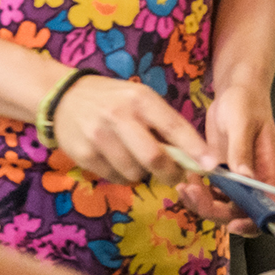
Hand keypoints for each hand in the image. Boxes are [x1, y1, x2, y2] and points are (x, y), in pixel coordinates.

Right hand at [50, 75, 216, 184]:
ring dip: (141, 173)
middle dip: (170, 173)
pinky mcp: (83, 154)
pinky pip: (114, 178)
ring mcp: (98, 136)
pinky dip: (121, 175)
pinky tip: (114, 159)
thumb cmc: (112, 99)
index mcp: (139, 99)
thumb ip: (163, 124)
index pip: (174, 127)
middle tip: (174, 176)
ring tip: (133, 157)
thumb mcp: (138, 99)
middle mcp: (119, 115)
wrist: (63, 97)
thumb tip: (194, 158)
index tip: (211, 165)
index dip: (195, 149)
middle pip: (154, 158)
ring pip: (134, 173)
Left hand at [177, 82, 274, 234]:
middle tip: (194, 194)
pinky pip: (209, 191)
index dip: (252, 222)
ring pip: (221, 205)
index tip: (233, 223)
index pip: (267, 208)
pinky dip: (196, 190)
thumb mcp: (242, 122)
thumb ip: (242, 149)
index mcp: (268, 171)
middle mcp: (253, 179)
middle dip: (215, 210)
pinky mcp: (220, 171)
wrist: (236, 89)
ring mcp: (236, 177)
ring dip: (201, 202)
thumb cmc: (247, 101)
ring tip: (185, 186)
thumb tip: (246, 176)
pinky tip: (184, 178)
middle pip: (238, 212)